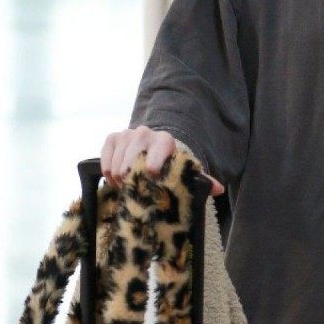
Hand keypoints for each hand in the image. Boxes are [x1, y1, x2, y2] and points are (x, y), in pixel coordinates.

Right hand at [100, 126, 224, 194]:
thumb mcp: (185, 174)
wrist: (154, 152)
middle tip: (136, 191)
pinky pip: (105, 158)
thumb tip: (218, 189)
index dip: (155, 162)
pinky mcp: (113, 138)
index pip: (159, 147)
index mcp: (165, 140)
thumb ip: (201, 181)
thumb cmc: (170, 167)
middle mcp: (145, 133)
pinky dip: (109, 172)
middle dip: (133, 180)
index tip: (152, 175)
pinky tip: (116, 180)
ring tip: (128, 187)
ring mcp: (127, 134)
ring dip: (121, 180)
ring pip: (118, 163)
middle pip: (133, 160)